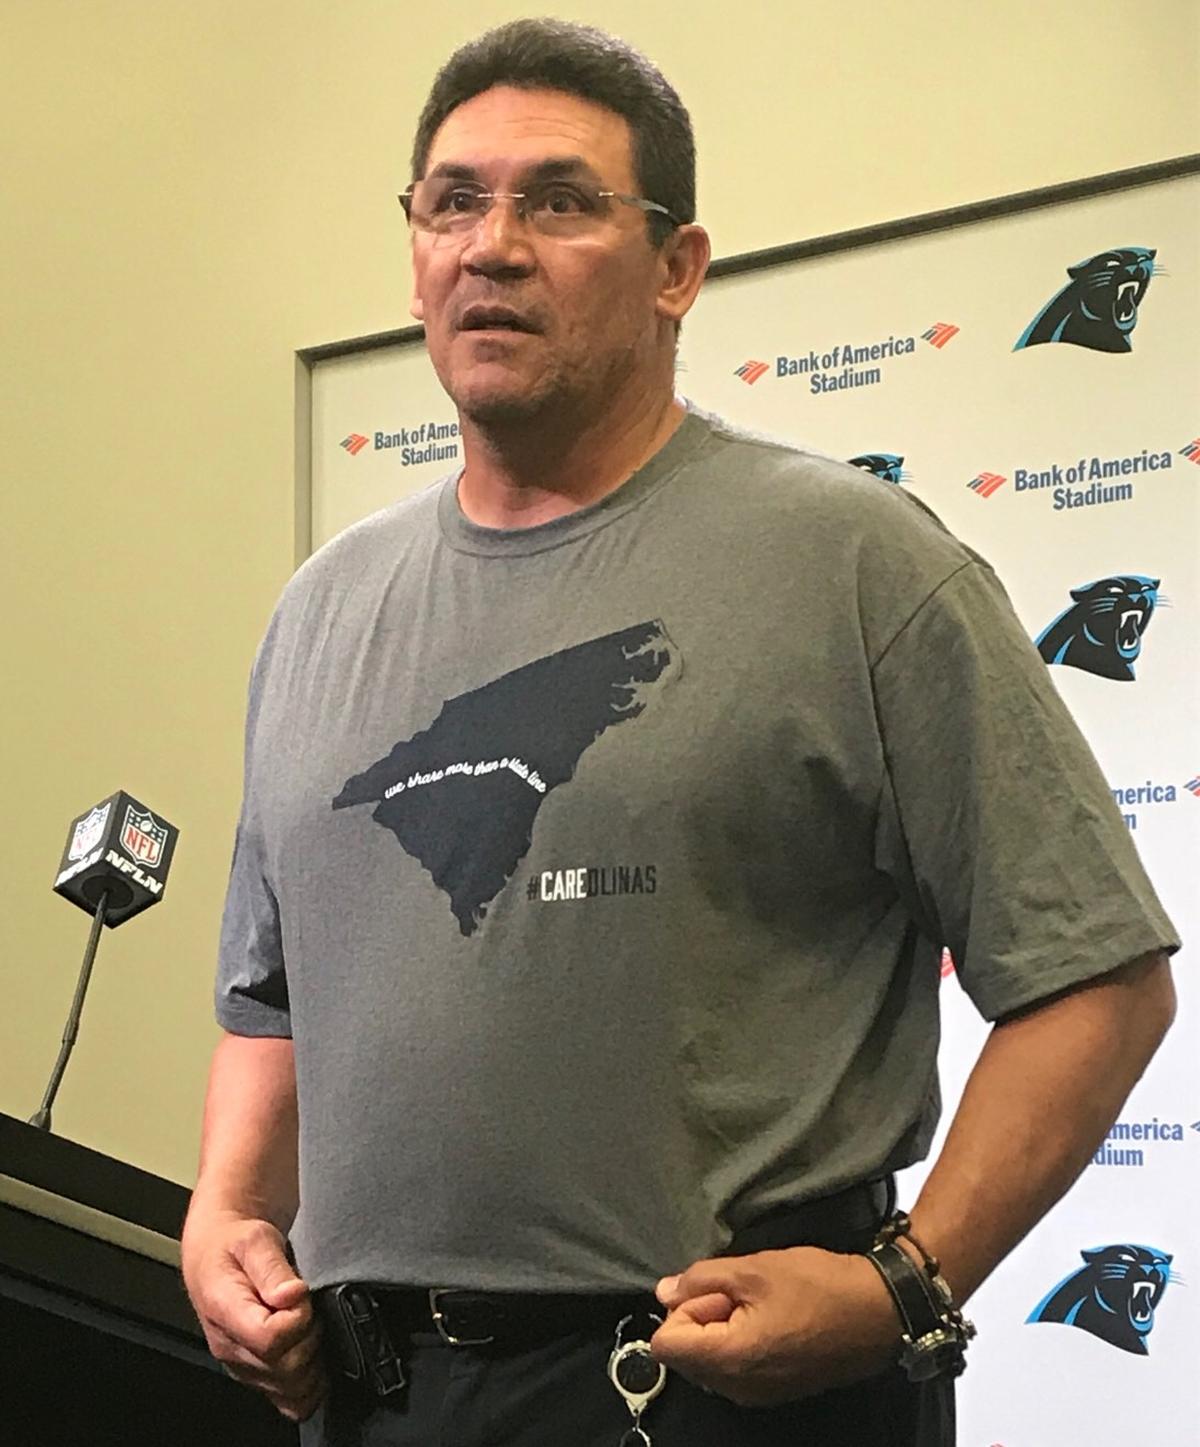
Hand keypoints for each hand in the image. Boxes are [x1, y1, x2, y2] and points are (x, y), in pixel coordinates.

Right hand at [181, 1211, 327, 1421]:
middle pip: (286, 1369)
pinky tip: (313, 1353)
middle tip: (311, 1308)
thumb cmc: (236, 1243)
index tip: (302, 1293)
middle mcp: (230, 1347)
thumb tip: (292, 1295)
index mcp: (225, 1312)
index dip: (298, 1318)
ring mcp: (241, 1365)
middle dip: (311, 1338)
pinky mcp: (253, 1373)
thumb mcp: (255, 1238)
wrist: (215, 1251)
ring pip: (291, 1390)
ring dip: (313, 1362)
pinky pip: (288, 1400)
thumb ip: (273, 1267)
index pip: (270, 1339)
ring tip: (309, 1326)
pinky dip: (309, 1383)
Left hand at [650, 1245, 900, 1406]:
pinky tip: (772, 1317)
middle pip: (686, 1354)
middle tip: (741, 1292)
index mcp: (730, 1360)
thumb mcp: (754, 1268)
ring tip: (761, 1303)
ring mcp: (758, 1395)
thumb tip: (664, 1291)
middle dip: (702, 1317)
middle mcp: (738, 1389)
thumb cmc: (818, 1286)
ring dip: (722, 1327)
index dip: (681, 1309)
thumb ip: (701, 1279)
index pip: (665, 1345)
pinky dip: (741, 1340)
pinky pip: (736, 1368)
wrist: (878, 1312)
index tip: (714, 1290)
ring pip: (710, 1360)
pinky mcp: (776, 1391)